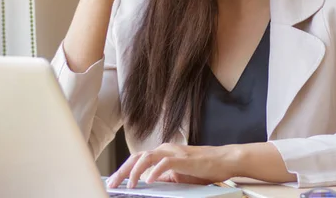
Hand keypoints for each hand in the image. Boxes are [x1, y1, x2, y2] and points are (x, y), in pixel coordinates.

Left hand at [106, 143, 237, 188]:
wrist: (223, 160)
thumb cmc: (202, 168)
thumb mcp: (178, 175)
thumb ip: (164, 177)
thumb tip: (148, 183)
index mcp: (161, 153)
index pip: (137, 160)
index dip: (123, 169)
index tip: (113, 181)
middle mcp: (164, 149)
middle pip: (136, 157)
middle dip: (122, 170)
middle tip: (112, 183)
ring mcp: (173, 152)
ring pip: (146, 158)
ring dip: (135, 171)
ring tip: (129, 184)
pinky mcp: (183, 158)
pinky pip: (165, 163)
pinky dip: (155, 171)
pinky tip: (149, 180)